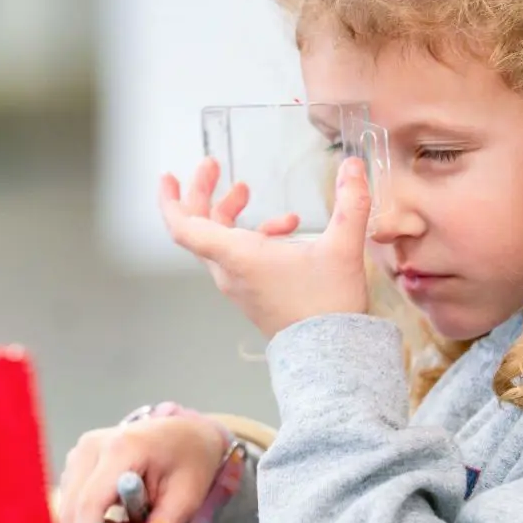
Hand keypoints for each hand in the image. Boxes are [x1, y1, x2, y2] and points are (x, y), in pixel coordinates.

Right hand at [58, 413, 229, 522]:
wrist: (187, 433)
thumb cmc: (191, 462)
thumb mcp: (186, 500)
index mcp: (122, 448)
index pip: (91, 503)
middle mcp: (92, 446)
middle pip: (72, 509)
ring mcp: (81, 452)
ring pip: (70, 510)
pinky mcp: (78, 462)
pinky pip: (74, 504)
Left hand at [159, 155, 372, 337]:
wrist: (329, 357)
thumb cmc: (328, 305)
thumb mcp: (343, 248)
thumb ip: (350, 203)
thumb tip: (354, 165)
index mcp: (239, 256)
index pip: (185, 228)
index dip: (171, 200)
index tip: (168, 177)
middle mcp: (230, 270)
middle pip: (198, 227)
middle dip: (202, 192)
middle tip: (212, 166)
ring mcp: (239, 284)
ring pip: (218, 240)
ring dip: (228, 212)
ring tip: (246, 190)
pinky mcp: (251, 293)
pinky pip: (239, 256)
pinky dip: (254, 235)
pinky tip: (287, 227)